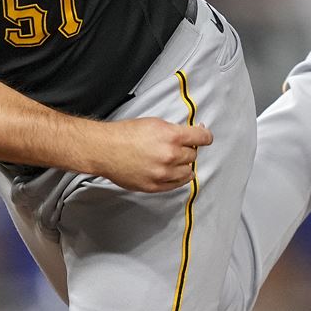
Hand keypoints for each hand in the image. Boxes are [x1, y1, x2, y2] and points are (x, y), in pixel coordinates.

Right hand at [95, 117, 212, 192]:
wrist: (105, 149)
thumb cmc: (126, 133)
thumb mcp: (154, 123)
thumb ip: (174, 130)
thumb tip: (190, 135)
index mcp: (171, 136)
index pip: (202, 138)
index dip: (205, 136)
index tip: (204, 137)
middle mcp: (170, 156)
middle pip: (193, 155)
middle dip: (188, 150)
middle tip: (178, 147)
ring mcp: (163, 174)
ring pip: (188, 172)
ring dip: (183, 165)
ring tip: (172, 160)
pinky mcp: (155, 186)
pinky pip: (176, 185)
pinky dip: (176, 178)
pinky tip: (170, 171)